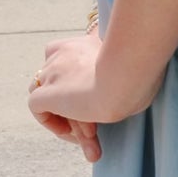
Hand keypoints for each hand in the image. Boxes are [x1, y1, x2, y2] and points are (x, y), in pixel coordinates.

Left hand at [27, 27, 160, 157]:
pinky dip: (50, 122)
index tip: (93, 98)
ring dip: (65, 116)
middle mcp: (61, 54)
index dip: (75, 81)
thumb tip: (134, 84)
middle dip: (74, 106)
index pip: (65, 60)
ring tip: (87, 132)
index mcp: (82, 43)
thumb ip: (123, 69)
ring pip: (49, 97)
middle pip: (59, 83)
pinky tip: (70, 132)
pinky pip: (37, 109)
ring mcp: (51, 73)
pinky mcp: (46, 93)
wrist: (126, 77)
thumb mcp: (131, 64)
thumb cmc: (140, 71)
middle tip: (95, 126)